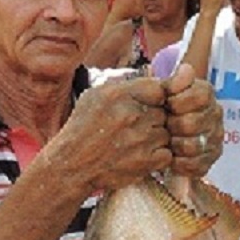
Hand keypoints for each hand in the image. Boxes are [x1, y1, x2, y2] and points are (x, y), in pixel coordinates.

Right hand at [61, 77, 171, 191]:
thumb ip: (122, 83)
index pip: (157, 88)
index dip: (154, 98)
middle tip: (137, 128)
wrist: (72, 166)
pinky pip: (166, 154)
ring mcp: (140, 139)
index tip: (147, 106)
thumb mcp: (94, 96)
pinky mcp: (145, 161)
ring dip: (155, 139)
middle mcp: (130, 114)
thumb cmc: (83, 130)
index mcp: (118, 95)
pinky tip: (141, 156)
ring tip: (135, 143)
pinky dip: (157, 157)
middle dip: (153, 119)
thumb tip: (150, 72)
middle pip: (163, 111)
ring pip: (166, 133)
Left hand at [163, 63, 222, 176]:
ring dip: (176, 146)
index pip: (201, 96)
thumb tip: (186, 70)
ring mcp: (215, 138)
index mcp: (205, 94)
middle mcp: (215, 115)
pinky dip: (181, 164)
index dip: (180, 101)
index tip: (168, 104)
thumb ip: (173, 81)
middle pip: (194, 123)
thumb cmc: (161, 109)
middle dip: (174, 126)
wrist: (158, 133)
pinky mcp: (211, 159)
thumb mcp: (162, 92)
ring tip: (167, 142)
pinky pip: (197, 165)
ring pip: (194, 145)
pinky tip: (172, 159)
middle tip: (165, 126)